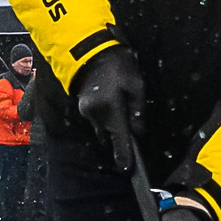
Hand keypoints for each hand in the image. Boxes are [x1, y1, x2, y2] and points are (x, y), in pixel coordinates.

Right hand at [72, 48, 145, 171]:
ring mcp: (86, 112)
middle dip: (119, 137)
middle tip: (130, 129)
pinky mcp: (82, 107)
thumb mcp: (136, 85)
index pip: (119, 139)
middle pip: (110, 137)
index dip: (124, 155)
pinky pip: (96, 120)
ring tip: (120, 112)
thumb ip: (138, 110)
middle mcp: (95, 115)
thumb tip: (138, 132)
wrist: (90, 50)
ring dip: (111, 127)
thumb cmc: (118, 65)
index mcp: (111, 110)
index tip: (128, 169)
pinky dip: (104, 119)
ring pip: (102, 129)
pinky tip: (110, 105)